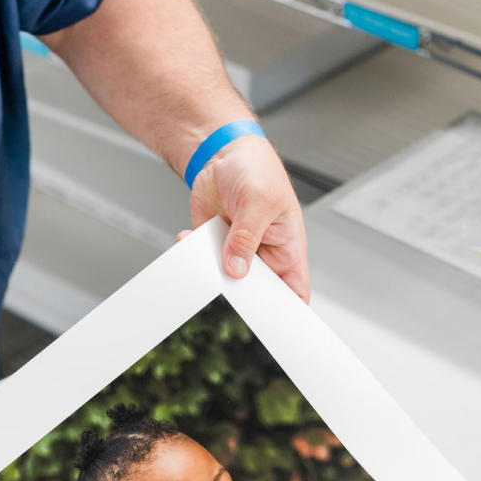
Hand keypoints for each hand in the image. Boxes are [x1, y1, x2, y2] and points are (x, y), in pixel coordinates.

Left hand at [176, 134, 310, 300]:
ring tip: (205, 257)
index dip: (286, 313)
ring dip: (209, 275)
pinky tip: (187, 238)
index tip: (270, 325)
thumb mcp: (259, 201)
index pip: (293, 293)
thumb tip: (236, 268)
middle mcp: (262, 257)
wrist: (224, 155)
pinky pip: (201, 264)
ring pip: (223, 282)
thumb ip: (246, 237)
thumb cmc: (257, 170)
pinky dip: (191, 256)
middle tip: (226, 290)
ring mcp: (236, 255)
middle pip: (254, 295)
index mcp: (286, 250)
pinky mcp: (213, 249)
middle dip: (238, 298)